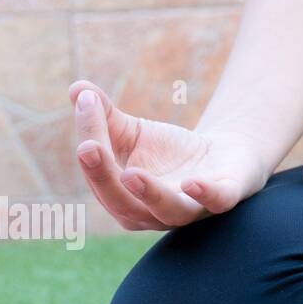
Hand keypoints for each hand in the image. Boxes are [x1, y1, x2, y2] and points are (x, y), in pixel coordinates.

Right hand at [69, 80, 268, 229]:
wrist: (224, 155)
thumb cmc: (168, 151)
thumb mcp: (133, 130)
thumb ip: (104, 115)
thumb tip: (77, 88)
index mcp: (124, 201)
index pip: (101, 177)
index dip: (90, 144)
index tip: (85, 105)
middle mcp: (154, 214)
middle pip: (124, 205)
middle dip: (104, 177)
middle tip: (88, 148)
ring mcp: (191, 209)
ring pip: (167, 211)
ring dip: (149, 194)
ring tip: (130, 174)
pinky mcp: (226, 195)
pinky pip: (215, 202)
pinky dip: (204, 195)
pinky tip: (192, 183)